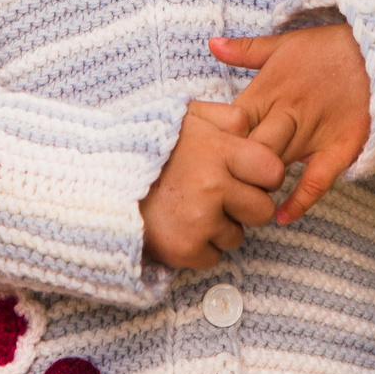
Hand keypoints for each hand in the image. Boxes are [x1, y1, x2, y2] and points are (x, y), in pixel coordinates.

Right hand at [139, 100, 285, 270]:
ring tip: (191, 208)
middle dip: (246, 205)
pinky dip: (200, 247)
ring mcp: (199, 221)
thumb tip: (253, 129)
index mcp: (219, 151)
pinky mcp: (184, 250)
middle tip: (219, 196)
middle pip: (263, 210)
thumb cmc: (149, 146)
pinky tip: (180, 226)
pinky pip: (214, 257)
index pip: (273, 172)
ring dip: (221, 227)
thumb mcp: (189, 116)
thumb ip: (228, 117)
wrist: (101, 181)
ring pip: (238, 236)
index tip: (245, 175)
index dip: (263, 175)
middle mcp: (213, 187)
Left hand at [211, 24, 372, 224]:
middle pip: (250, 148)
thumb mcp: (285, 42)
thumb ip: (247, 50)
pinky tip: (280, 216)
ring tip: (240, 205)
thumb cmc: (330, 48)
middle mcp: (288, 113)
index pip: (232, 123)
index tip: (202, 158)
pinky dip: (299, 200)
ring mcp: (314, 133)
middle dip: (233, 167)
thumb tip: (211, 45)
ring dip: (259, 184)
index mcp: (269, 89)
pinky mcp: (341, 147)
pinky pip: (317, 179)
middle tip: (218, 185)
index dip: (216, 142)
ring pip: (277, 165)